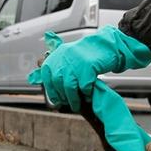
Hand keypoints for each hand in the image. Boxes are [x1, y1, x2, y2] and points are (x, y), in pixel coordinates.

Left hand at [27, 26, 150, 111]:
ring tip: (77, 105)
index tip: (56, 100)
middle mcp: (64, 57)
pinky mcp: (88, 66)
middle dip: (63, 97)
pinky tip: (88, 95)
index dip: (51, 90)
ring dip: (73, 99)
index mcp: (57, 55)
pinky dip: (86, 93)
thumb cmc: (88, 55)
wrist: (106, 45)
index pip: (47, 76)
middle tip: (69, 104)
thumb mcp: (68, 57)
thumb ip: (57, 68)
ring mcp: (76, 61)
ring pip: (69, 87)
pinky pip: (84, 85)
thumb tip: (44, 83)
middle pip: (58, 83)